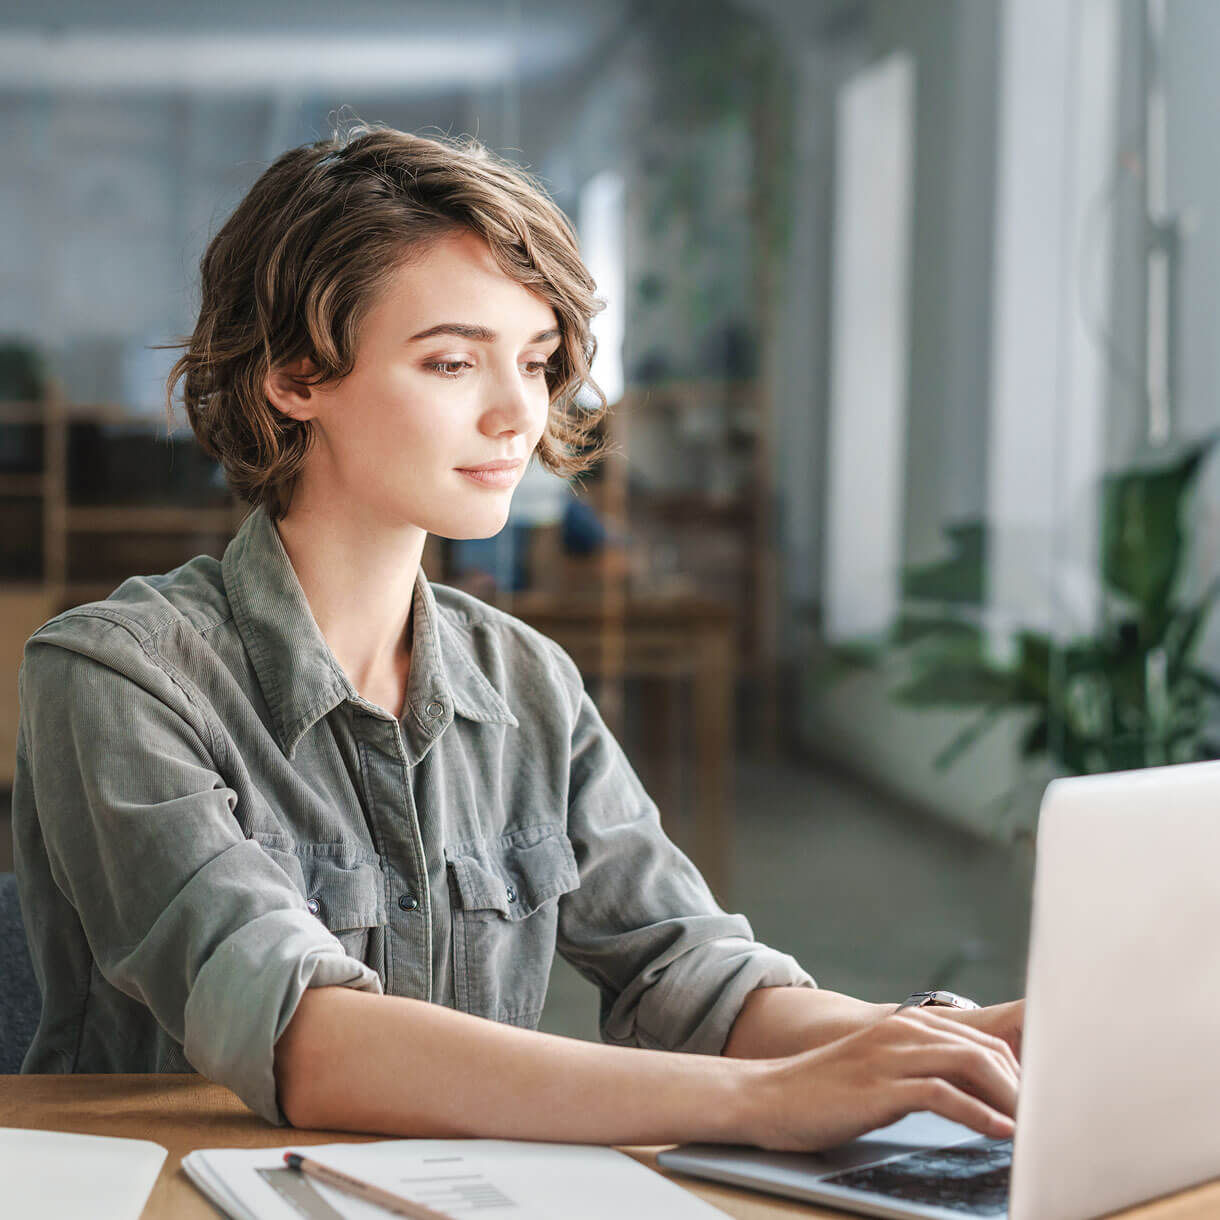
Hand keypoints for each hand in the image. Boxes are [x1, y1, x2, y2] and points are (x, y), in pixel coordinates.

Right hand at [744, 1007, 1019, 1151]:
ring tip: (1037, 1131)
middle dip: (1025, 1086)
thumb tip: (976, 1099)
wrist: (769, 1095)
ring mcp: (891, 1056)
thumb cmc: (824, 1091)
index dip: (1020, 1073)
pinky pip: (943, 1095)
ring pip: (971, 1066)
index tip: (1046, 1106)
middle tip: (1052, 1122)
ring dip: (1012, 1100)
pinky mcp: (880, 1087)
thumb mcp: (879, 1072)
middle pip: (986, 1050)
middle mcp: (903, 1031)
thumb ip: (922, 1072)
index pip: (983, 1041)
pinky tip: (1001, 1134)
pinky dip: (980, 1115)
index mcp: (907, 1025)